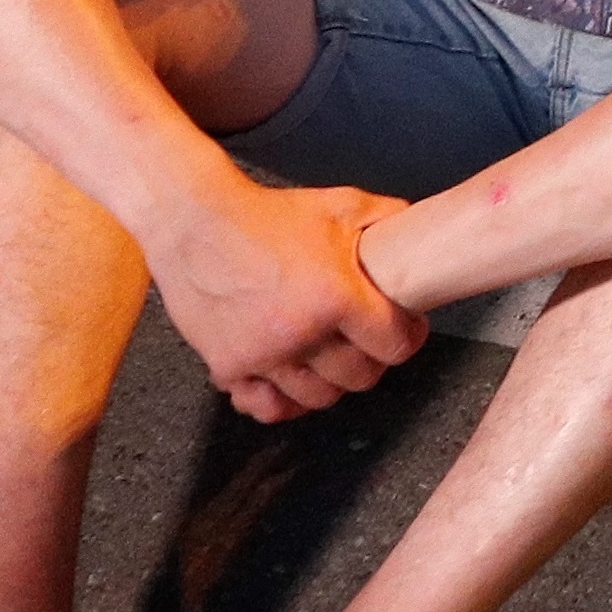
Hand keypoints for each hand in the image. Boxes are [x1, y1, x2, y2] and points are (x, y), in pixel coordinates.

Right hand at [149, 180, 426, 420]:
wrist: (194, 220)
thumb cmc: (267, 213)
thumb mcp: (339, 204)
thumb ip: (385, 217)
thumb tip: (417, 229)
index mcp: (336, 297)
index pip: (394, 345)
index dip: (408, 337)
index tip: (407, 328)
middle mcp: (301, 334)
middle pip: (359, 378)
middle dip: (372, 361)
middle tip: (368, 343)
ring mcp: (262, 355)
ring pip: (316, 398)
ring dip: (331, 383)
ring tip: (331, 360)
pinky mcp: (227, 365)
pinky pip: (264, 406)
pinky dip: (282, 402)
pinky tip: (290, 383)